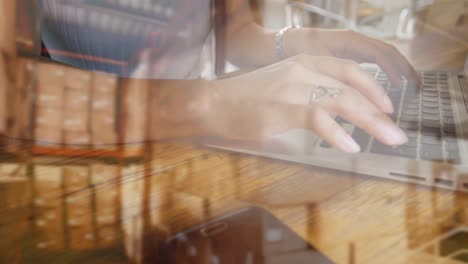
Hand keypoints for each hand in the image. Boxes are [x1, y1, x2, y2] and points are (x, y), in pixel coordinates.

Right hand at [206, 55, 407, 152]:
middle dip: (380, 111)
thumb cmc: (244, 99)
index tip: (388, 105)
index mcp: (303, 63)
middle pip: (353, 87)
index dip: (374, 86)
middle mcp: (302, 71)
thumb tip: (331, 114)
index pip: (349, 69)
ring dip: (371, 122)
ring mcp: (293, 88)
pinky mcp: (282, 109)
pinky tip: (351, 147)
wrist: (211, 103)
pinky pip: (319, 118)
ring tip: (389, 139)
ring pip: (343, 101)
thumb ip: (306, 92)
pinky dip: (338, 133)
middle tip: (397, 132)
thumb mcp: (280, 86)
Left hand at [287, 29, 419, 85]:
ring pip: (382, 56)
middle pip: (387, 52)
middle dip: (404, 69)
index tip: (402, 88)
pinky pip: (373, 60)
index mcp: (349, 41)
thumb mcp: (314, 66)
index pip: (381, 53)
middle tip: (417, 89)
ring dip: (397, 70)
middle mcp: (354, 41)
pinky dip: (384, 72)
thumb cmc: (295, 54)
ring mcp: (353, 47)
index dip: (394, 70)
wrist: (279, 46)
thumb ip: (333, 80)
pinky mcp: (349, 54)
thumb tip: (351, 100)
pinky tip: (387, 88)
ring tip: (409, 89)